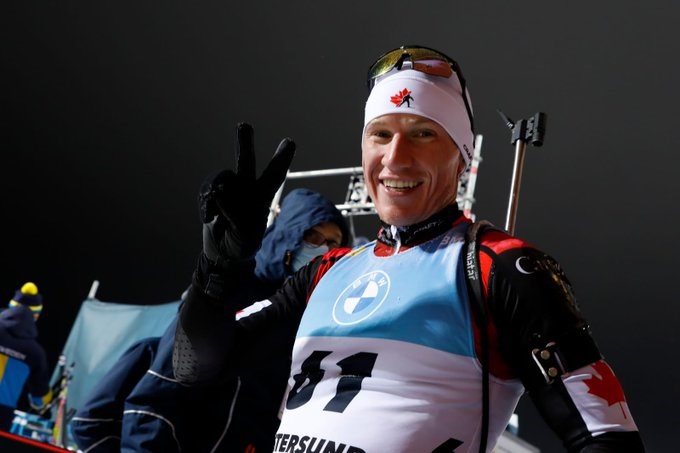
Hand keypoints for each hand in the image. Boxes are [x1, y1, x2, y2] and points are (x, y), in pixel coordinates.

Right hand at [199, 122, 294, 266]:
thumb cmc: (242, 244)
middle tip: (244, 125)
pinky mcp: (211, 194)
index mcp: (261, 197)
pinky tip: (210, 218)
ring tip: (216, 216)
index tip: (290, 142)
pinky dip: (205, 205)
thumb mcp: (245, 235)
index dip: (281, 159)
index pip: (274, 175)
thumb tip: (219, 193)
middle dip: (244, 143)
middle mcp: (246, 188)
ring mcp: (228, 190)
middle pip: (245, 161)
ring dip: (215, 195)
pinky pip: (206, 191)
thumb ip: (235, 215)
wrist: (224, 252)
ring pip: (221, 178)